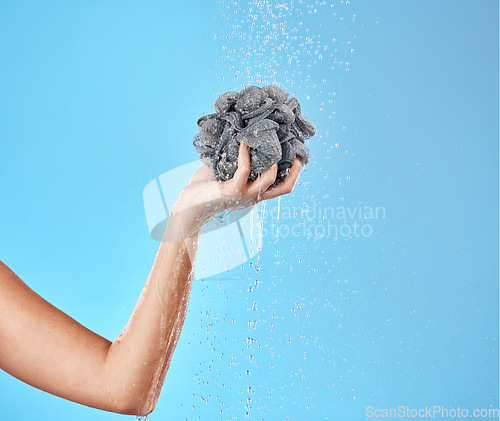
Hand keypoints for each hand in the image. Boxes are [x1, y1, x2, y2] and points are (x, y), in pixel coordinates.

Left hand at [168, 143, 301, 239]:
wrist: (187, 208)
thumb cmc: (203, 190)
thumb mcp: (223, 173)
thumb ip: (234, 161)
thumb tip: (237, 138)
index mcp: (254, 193)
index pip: (281, 187)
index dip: (293, 174)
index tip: (297, 156)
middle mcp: (253, 196)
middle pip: (285, 188)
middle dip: (296, 171)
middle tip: (298, 154)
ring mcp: (244, 194)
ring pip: (270, 180)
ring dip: (273, 161)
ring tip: (270, 142)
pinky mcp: (231, 190)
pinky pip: (244, 169)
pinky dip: (245, 153)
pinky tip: (242, 142)